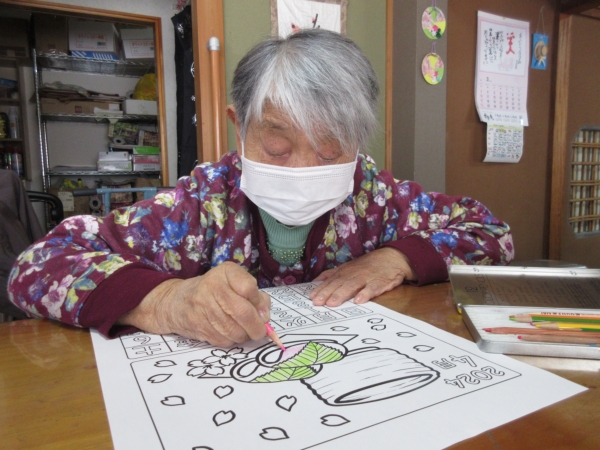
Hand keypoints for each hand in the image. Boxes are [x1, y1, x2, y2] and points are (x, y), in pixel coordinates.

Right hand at [118, 262, 270, 346]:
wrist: (176, 302)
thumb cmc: (214, 291)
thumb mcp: (236, 283)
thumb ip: (256, 296)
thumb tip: (265, 316)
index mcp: (226, 272)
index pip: (249, 288)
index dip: (259, 303)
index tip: (261, 309)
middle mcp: (213, 286)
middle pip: (243, 312)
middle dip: (257, 327)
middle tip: (260, 331)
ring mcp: (204, 307)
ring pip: (235, 331)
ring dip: (245, 335)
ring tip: (244, 330)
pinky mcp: (199, 327)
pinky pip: (225, 340)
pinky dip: (232, 340)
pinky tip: (229, 332)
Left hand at [309, 248, 415, 306]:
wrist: (393, 257)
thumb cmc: (367, 265)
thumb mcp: (347, 267)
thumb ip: (331, 274)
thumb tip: (315, 281)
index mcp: (346, 271)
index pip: (331, 281)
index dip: (321, 289)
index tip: (311, 298)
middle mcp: (354, 273)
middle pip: (339, 283)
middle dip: (328, 293)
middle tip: (318, 302)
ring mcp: (367, 277)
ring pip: (352, 285)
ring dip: (342, 294)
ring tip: (333, 303)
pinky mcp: (381, 282)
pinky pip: (373, 288)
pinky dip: (366, 294)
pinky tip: (359, 301)